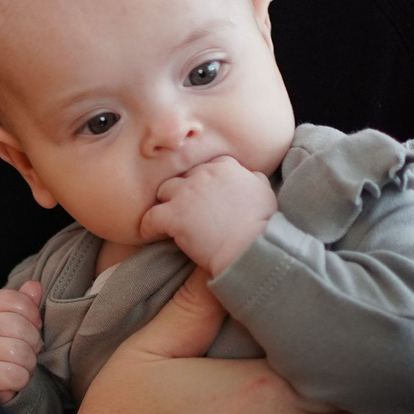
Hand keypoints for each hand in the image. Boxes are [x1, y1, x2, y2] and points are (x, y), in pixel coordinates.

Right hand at [0, 280, 42, 399]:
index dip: (31, 313)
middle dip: (33, 343)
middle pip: (21, 327)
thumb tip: (35, 286)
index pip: (15, 299)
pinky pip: (15, 374)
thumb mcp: (16, 324)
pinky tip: (12, 379)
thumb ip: (25, 304)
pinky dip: (21, 379)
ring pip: (20, 352)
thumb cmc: (6, 353)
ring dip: (28, 364)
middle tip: (26, 351)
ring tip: (18, 365)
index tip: (33, 325)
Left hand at [138, 156, 274, 272]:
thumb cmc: (263, 225)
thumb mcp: (266, 193)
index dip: (203, 181)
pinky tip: (149, 234)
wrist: (252, 248)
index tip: (204, 195)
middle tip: (185, 209)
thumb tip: (252, 176)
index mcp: (226, 167)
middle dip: (183, 191)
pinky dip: (148, 226)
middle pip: (183, 176)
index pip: (207, 166)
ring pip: (164, 190)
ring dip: (165, 203)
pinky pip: (150, 217)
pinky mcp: (173, 215)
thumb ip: (255, 179)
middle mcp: (204, 174)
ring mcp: (186, 193)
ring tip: (166, 219)